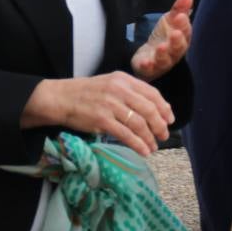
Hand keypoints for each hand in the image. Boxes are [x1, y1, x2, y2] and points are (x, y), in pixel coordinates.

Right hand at [22, 71, 174, 155]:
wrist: (61, 98)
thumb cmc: (87, 93)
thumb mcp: (110, 84)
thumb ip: (130, 92)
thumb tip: (153, 108)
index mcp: (124, 79)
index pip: (152, 93)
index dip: (164, 107)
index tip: (170, 119)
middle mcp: (120, 90)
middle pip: (149, 109)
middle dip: (160, 125)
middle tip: (164, 135)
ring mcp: (111, 105)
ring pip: (139, 123)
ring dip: (149, 137)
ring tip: (153, 147)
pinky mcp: (102, 120)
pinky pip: (126, 134)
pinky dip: (138, 144)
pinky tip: (143, 151)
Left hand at [132, 0, 192, 79]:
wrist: (149, 56)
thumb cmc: (164, 36)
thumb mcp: (170, 19)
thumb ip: (179, 8)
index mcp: (182, 38)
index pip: (185, 31)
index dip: (183, 24)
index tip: (180, 16)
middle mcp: (175, 52)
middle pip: (178, 47)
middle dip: (177, 41)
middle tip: (175, 33)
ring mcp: (162, 62)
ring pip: (165, 59)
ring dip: (163, 53)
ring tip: (161, 47)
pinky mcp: (149, 69)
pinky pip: (149, 69)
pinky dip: (147, 66)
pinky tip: (145, 62)